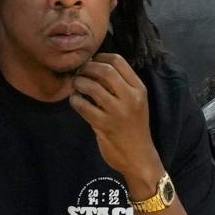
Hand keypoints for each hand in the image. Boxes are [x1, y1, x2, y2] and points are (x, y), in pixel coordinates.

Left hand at [69, 54, 159, 180]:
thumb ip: (119, 87)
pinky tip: (75, 101)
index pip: (118, 61)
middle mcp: (131, 98)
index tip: (91, 62)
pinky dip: (75, 100)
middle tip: (79, 72)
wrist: (139, 157)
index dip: (100, 57)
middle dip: (88, 68)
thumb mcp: (134, 103)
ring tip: (75, 86)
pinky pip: (84, 107)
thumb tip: (94, 67)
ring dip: (79, 83)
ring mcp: (118, 112)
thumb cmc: (133, 128)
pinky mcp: (105, 126)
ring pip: (92, 87)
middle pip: (105, 70)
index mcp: (139, 89)